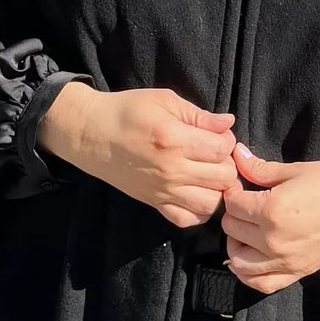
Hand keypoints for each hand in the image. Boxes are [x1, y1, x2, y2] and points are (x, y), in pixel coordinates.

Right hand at [40, 83, 237, 227]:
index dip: (227, 140)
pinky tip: (196, 193)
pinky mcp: (154, 204)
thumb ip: (199, 115)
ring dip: (217, 190)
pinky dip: (198, 211)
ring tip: (208, 175)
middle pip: (224, 178)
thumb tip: (229, 123)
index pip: (223, 149)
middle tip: (214, 154)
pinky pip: (188, 220)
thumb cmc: (127, 111)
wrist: (90, 134)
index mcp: (175, 140)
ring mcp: (163, 191)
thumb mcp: (163, 100)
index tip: (217, 134)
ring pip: (212, 204)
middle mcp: (171, 170)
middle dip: (226, 164)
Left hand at [221, 140, 319, 295]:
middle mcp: (274, 240)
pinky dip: (248, 275)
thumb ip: (259, 168)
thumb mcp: (296, 170)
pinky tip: (249, 259)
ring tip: (246, 230)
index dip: (233, 191)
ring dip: (236, 244)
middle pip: (232, 229)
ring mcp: (284, 261)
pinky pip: (261, 283)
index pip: (232, 204)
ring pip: (238, 261)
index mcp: (272, 210)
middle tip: (246, 205)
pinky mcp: (296, 272)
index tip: (241, 186)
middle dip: (234, 214)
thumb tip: (235, 154)